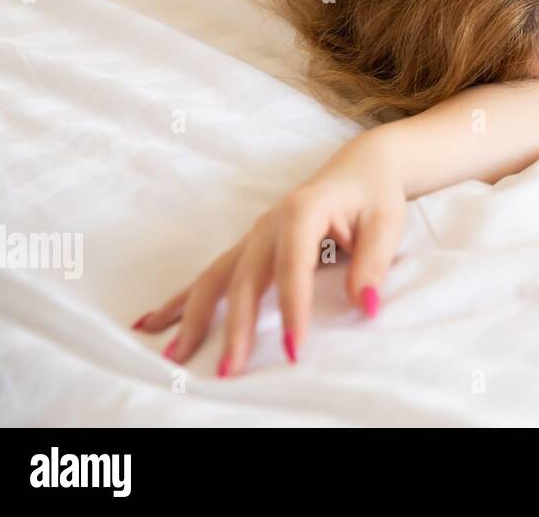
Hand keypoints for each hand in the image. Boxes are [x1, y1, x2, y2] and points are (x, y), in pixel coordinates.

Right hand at [131, 131, 407, 376]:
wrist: (361, 168)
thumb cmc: (373, 195)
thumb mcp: (386, 223)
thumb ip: (373, 263)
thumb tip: (366, 305)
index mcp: (302, 211)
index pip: (292, 267)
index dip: (292, 309)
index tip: (294, 350)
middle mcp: (269, 223)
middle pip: (244, 279)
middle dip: (234, 327)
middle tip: (229, 370)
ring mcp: (254, 235)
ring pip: (215, 278)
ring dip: (191, 316)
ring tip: (173, 356)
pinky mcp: (249, 246)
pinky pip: (212, 275)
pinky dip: (182, 299)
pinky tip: (152, 322)